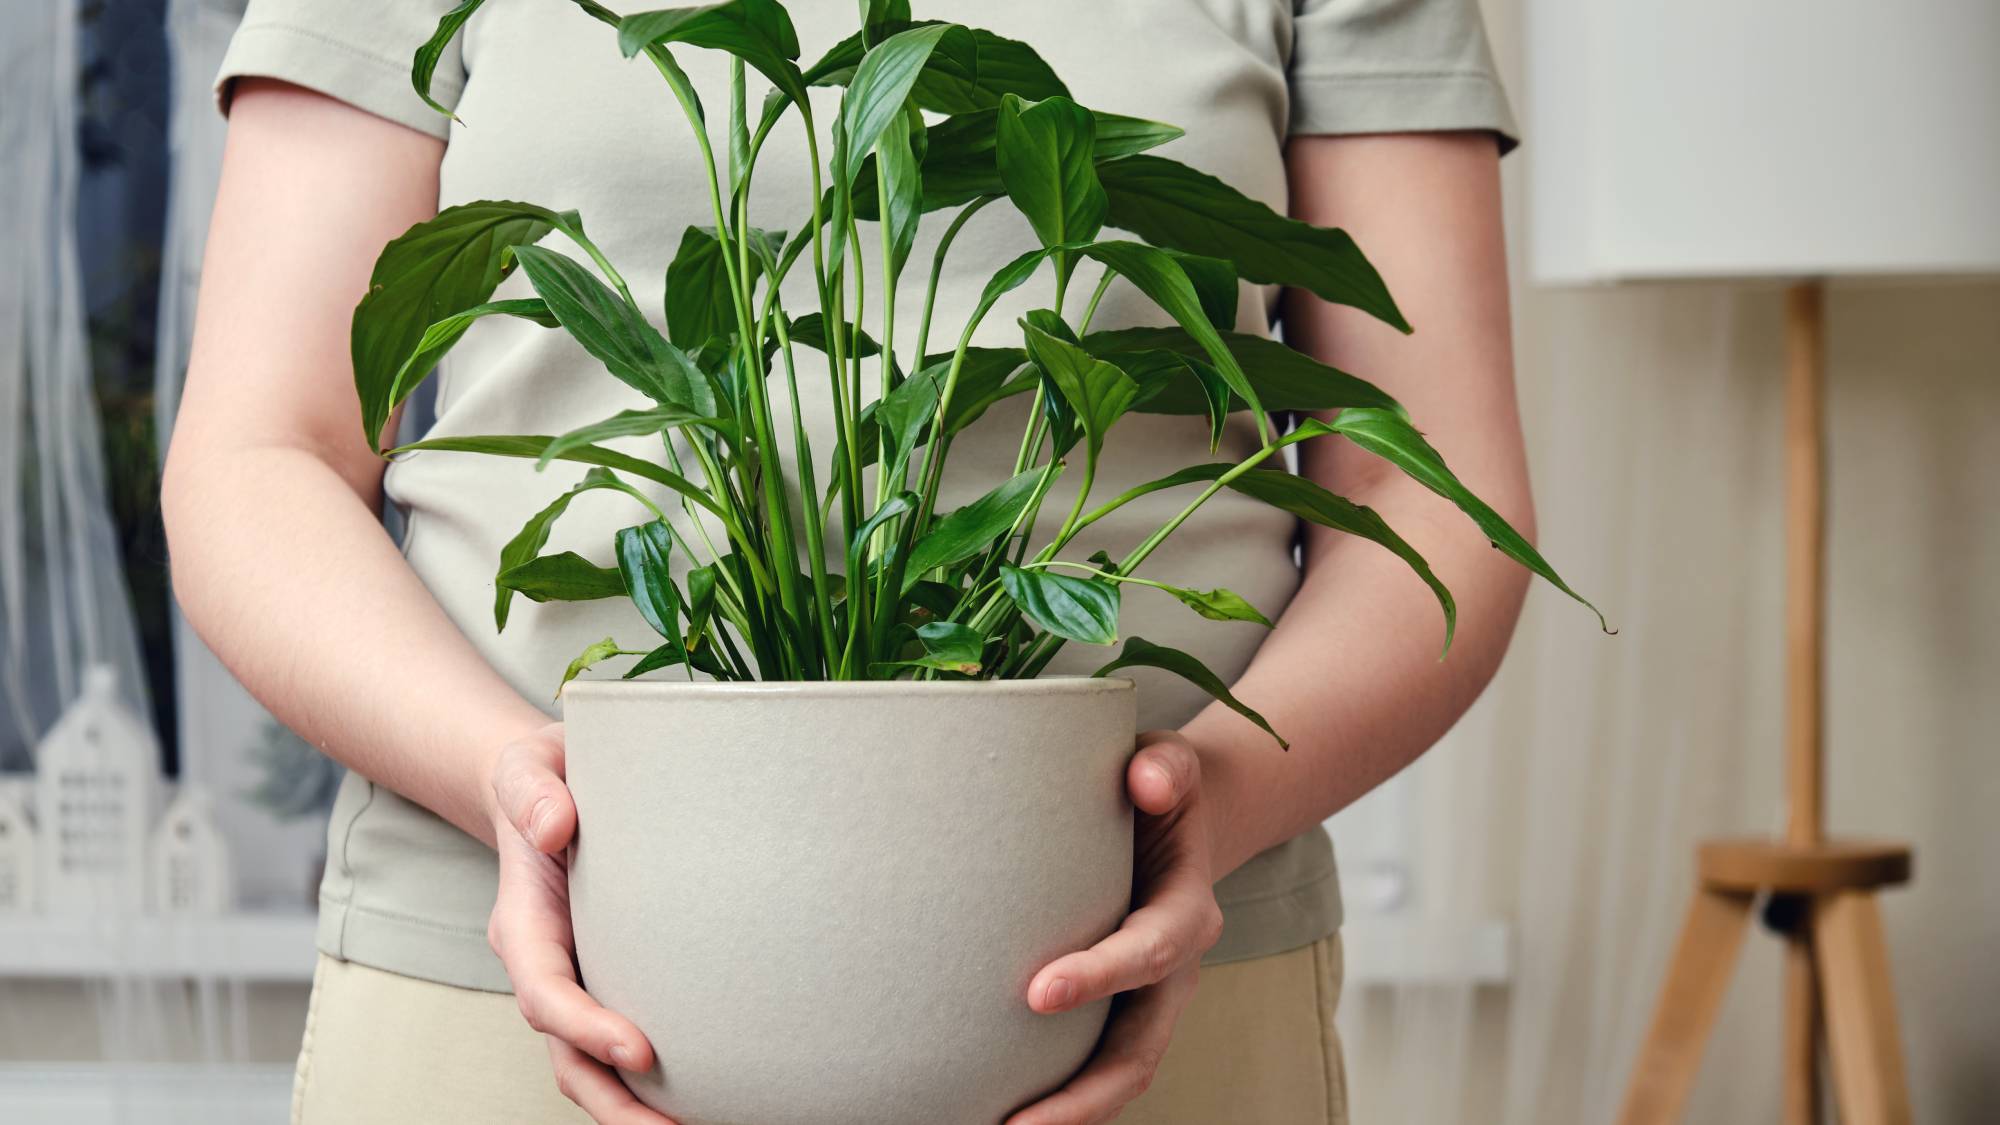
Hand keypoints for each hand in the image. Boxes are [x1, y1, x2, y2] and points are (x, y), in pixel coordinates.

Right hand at [487, 723, 678, 1124]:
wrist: (545, 787)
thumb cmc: (543, 778)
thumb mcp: (528, 766)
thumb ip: (535, 792)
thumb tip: (558, 826)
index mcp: (524, 925)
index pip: (546, 992)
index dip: (586, 1029)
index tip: (640, 1051)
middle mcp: (547, 966)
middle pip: (567, 1057)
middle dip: (614, 1104)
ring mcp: (579, 980)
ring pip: (594, 1067)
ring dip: (637, 1109)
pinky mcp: (611, 979)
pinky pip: (624, 1044)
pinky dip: (658, 1080)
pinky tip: (713, 1094)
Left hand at [1005, 730, 1224, 1124]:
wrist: (1171, 815)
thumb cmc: (1155, 785)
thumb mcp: (1170, 759)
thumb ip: (1164, 767)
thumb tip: (1146, 782)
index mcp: (1187, 910)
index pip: (1152, 951)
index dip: (1104, 976)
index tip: (1037, 993)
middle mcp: (1172, 971)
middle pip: (1139, 1050)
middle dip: (1083, 1094)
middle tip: (1017, 1121)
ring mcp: (1143, 1000)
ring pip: (1115, 1075)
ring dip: (1066, 1114)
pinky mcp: (1113, 1011)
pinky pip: (1087, 1066)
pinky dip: (1052, 1098)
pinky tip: (990, 1112)